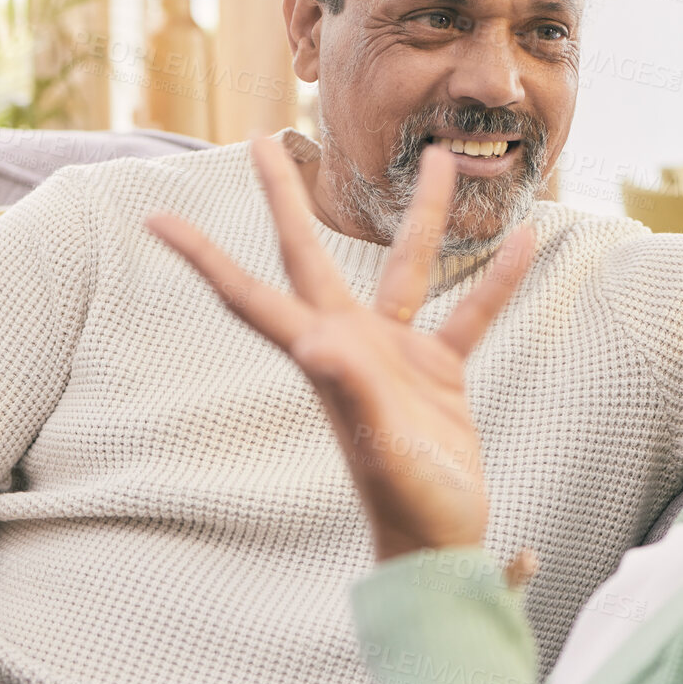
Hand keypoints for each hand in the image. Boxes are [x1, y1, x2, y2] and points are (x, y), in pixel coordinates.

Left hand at [147, 137, 534, 559]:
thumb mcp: (380, 448)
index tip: (158, 219)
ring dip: (420, 215)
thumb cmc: (405, 505)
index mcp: (324, 356)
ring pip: (405, 266)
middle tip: (261, 139)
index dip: (204, 259)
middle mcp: (350, 344)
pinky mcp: (439, 371)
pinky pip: (469, 312)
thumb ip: (350, 392)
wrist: (440, 544)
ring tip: (438, 157)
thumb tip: (312, 344)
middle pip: (309, 255)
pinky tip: (524, 242)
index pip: (252, 297)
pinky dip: (495, 280)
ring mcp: (394, 355)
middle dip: (285, 198)